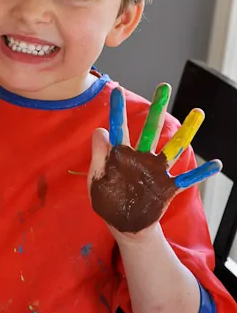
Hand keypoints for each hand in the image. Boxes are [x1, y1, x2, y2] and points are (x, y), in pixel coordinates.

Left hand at [88, 84, 220, 235]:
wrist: (124, 225)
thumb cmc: (107, 200)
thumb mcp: (96, 179)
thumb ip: (99, 156)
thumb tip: (99, 130)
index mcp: (120, 155)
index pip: (119, 128)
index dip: (118, 110)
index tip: (116, 90)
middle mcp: (141, 157)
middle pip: (150, 128)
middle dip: (157, 108)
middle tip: (164, 87)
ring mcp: (155, 170)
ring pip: (172, 147)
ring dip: (186, 131)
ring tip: (198, 112)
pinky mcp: (167, 186)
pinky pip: (187, 178)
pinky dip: (201, 173)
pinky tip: (215, 164)